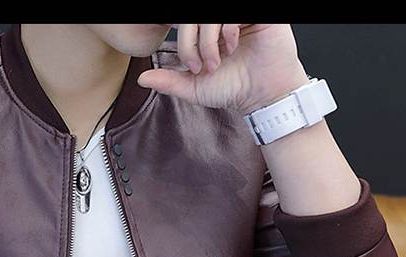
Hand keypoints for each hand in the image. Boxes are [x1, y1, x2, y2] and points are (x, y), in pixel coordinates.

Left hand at [137, 24, 309, 115]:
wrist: (262, 94)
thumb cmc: (234, 89)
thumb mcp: (194, 87)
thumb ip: (168, 81)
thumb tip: (142, 79)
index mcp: (207, 34)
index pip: (185, 25)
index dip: (183, 42)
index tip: (190, 65)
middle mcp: (221, 23)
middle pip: (193, 20)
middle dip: (190, 44)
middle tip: (198, 66)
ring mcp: (237, 18)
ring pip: (210, 16)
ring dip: (207, 41)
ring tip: (215, 62)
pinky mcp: (256, 16)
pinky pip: (231, 13)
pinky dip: (225, 30)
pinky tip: (232, 46)